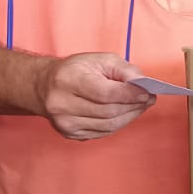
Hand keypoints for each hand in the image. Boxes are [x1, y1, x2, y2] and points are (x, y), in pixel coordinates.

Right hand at [35, 53, 154, 140]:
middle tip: (148, 99)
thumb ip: (123, 69)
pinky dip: (118, 124)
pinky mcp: (70, 134)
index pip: (106, 93)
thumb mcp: (99, 59)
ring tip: (140, 106)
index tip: (148, 92)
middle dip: (134, 106)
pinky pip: (102, 132)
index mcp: (68, 80)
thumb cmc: (74, 70)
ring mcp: (65, 123)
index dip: (130, 95)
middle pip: (108, 112)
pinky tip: (125, 114)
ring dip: (129, 117)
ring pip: (108, 126)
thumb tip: (142, 83)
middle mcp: (63, 104)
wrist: (44, 86)